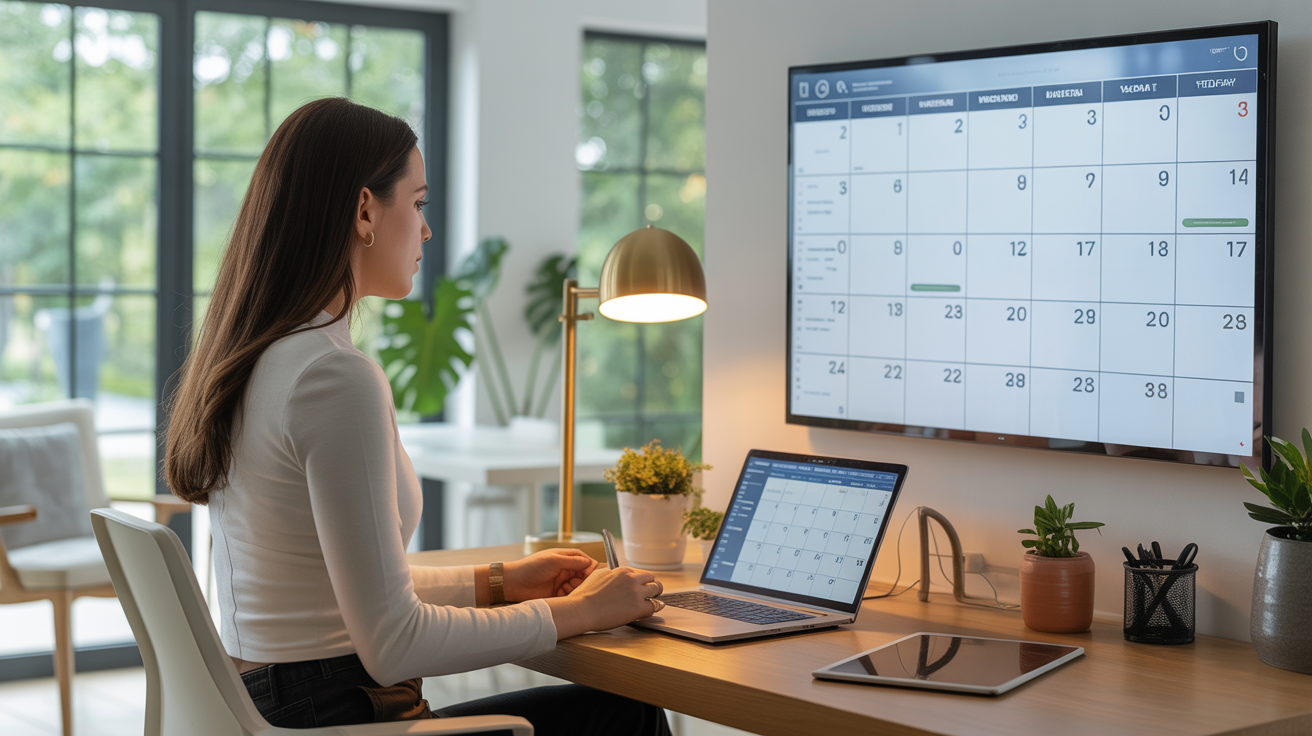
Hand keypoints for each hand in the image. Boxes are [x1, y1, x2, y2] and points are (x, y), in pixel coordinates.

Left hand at [502, 549, 598, 601]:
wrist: (514, 583)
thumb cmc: (531, 567)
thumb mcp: (554, 561)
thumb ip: (573, 562)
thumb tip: (590, 563)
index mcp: (565, 558)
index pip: (585, 561)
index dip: (590, 568)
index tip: (589, 575)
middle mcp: (565, 569)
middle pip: (584, 575)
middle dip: (583, 580)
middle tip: (574, 583)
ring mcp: (562, 582)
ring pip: (578, 586)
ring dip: (575, 588)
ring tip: (565, 588)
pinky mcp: (557, 594)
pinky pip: (570, 596)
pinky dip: (569, 596)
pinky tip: (560, 594)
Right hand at [545, 566, 663, 638]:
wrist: (583, 609)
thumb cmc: (585, 595)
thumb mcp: (598, 575)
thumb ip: (610, 573)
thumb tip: (614, 574)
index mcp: (623, 571)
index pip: (640, 573)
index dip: (641, 581)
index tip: (640, 586)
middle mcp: (632, 579)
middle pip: (652, 579)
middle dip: (651, 586)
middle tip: (650, 593)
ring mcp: (636, 593)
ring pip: (657, 590)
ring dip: (654, 596)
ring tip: (652, 602)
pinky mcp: (639, 607)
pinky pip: (654, 606)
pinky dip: (652, 609)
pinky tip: (646, 612)